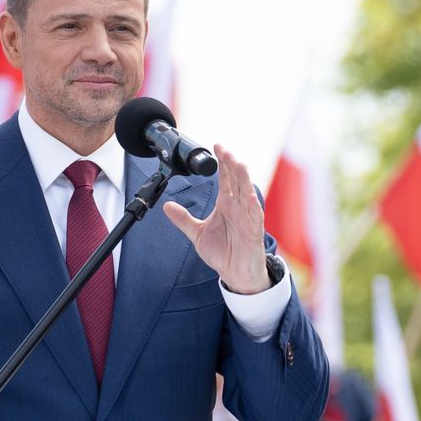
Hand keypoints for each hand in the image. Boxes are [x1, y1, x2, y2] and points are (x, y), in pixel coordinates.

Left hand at [163, 144, 269, 293]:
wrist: (235, 274)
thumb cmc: (223, 252)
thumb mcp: (197, 234)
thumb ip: (183, 219)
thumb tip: (166, 206)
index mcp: (226, 204)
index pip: (225, 179)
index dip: (222, 163)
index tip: (216, 147)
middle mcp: (238, 207)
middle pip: (236, 181)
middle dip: (231, 165)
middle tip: (225, 150)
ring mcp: (248, 218)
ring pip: (247, 194)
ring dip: (244, 180)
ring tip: (239, 164)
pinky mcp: (254, 232)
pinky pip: (255, 217)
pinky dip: (253, 206)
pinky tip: (250, 197)